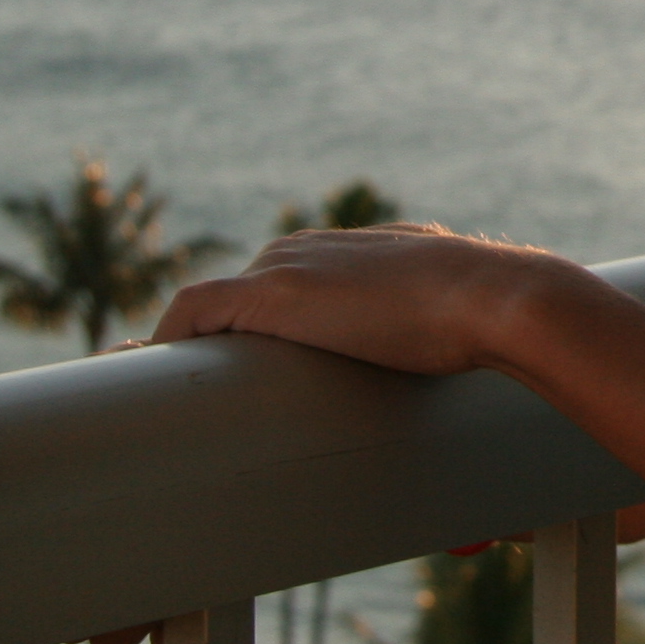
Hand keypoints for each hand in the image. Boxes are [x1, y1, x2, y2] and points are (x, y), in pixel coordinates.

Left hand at [151, 223, 573, 378]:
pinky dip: (166, 339)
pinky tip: (149, 373)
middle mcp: (314, 246)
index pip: (287, 281)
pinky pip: (193, 311)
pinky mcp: (272, 294)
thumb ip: (445, 329)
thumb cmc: (491, 318)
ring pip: (212, 305)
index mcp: (356, 249)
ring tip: (162, 396)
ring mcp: (289, 266)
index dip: (257, 325)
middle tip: (192, 396)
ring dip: (187, 346)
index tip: (241, 365)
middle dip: (213, 341)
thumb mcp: (460, 317)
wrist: (495, 298)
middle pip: (239, 294)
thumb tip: (469, 382)